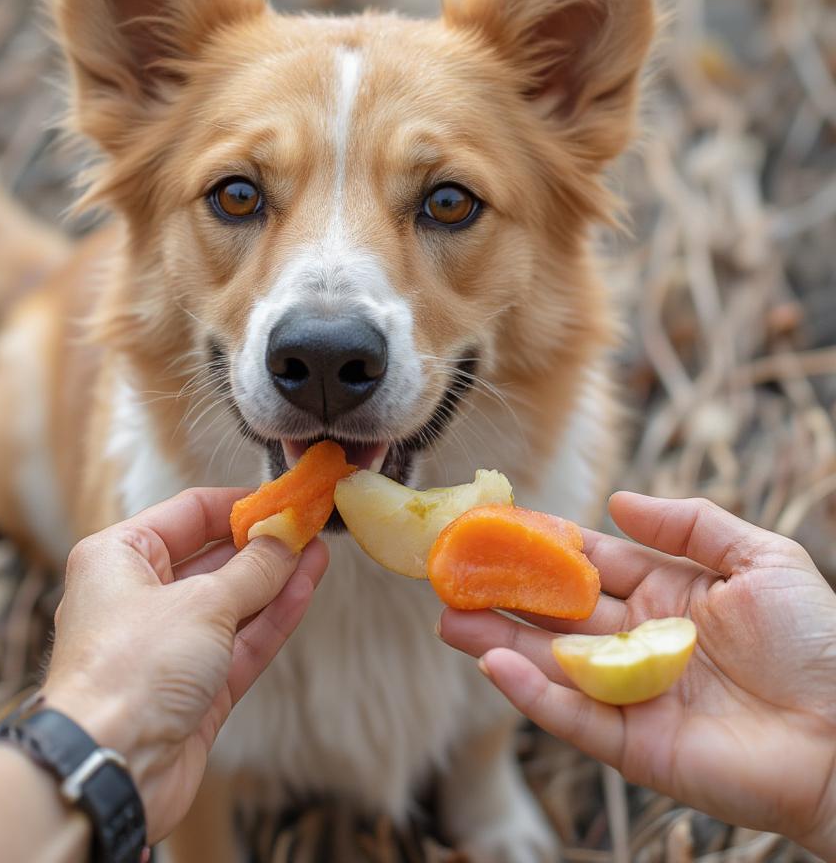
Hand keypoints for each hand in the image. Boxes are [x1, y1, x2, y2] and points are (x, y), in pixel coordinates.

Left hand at [41, 489, 327, 842]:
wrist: (109, 769)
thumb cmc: (132, 668)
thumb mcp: (202, 603)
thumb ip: (254, 568)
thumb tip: (286, 536)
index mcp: (119, 557)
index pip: (188, 514)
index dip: (239, 506)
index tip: (284, 499)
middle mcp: (139, 596)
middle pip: (212, 558)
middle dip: (262, 544)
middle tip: (309, 527)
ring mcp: (168, 644)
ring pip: (232, 602)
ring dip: (275, 580)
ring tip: (319, 553)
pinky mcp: (193, 688)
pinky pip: (239, 642)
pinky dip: (272, 618)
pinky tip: (305, 589)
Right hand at [439, 493, 835, 856]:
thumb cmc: (819, 642)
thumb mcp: (762, 559)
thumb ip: (690, 523)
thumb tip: (616, 501)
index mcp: (664, 594)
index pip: (587, 564)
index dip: (541, 545)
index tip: (494, 525)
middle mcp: (637, 641)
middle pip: (555, 613)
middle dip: (503, 593)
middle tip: (450, 574)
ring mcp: (630, 694)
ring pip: (550, 663)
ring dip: (497, 641)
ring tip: (448, 617)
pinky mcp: (633, 745)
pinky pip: (572, 717)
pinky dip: (531, 694)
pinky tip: (494, 663)